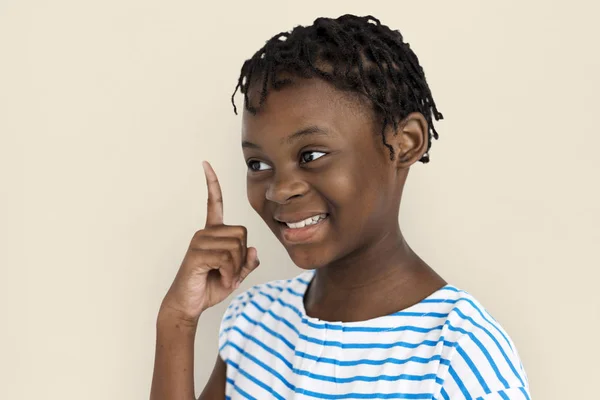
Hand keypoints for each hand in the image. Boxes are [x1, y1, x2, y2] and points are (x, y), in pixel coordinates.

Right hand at [160, 161, 259, 323]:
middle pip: (242, 234)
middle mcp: (205, 232)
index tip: (206, 164)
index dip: (212, 183)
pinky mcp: (197, 254)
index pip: (214, 203)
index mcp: (213, 233)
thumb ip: (247, 262)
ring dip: (236, 268)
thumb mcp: (235, 275)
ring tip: (223, 277)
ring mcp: (199, 242)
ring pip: (236, 247)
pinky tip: (221, 280)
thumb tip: (254, 249)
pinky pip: (226, 258)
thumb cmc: (209, 287)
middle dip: (242, 257)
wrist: (188, 304)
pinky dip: (229, 274)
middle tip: (231, 273)